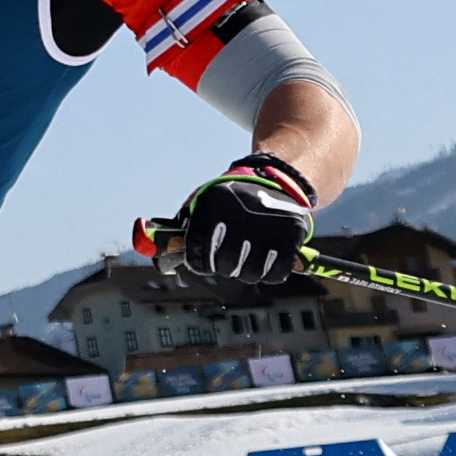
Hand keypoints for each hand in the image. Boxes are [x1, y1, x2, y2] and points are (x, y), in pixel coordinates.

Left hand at [177, 152, 315, 283]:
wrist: (276, 180)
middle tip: (227, 258)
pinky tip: (266, 258)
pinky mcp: (291, 236)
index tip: (203, 262)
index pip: (197, 253)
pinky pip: (275, 274)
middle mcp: (240, 215)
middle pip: (224, 266)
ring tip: (247, 257)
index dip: (198, 262)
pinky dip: (270, 272)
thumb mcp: (203, 201)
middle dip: (223, 266)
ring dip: (246, 271)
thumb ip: (182, 227)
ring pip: (249, 274)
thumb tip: (164, 261)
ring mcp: (267, 227)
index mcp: (213, 204)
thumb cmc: (231, 199)